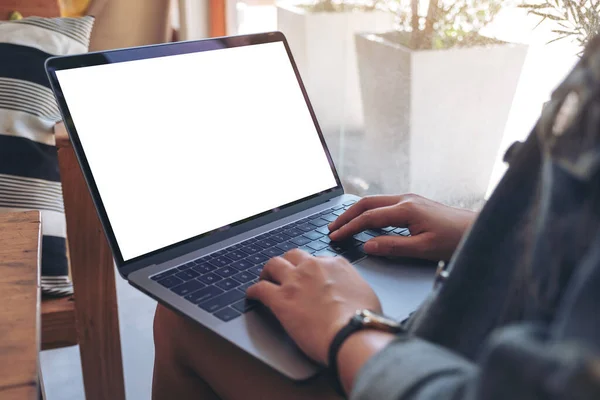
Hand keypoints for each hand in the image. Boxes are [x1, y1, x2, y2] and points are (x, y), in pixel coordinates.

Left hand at [246, 250, 380, 364]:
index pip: (318, 259)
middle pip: (293, 255)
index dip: (311, 268)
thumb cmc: (364, 318)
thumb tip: (351, 295)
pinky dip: (253, 291)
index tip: (309, 276)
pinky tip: (251, 295)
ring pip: (273, 265)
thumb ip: (352, 287)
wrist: (353, 332)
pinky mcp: (280, 299)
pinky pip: (259, 289)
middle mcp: (313, 267)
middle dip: (288, 262)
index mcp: (336, 264)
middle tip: (285, 273)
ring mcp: (295, 281)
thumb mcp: (366, 293)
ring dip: (267, 271)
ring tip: (265, 278)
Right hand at [328, 194, 476, 260]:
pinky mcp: (414, 204)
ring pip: (375, 202)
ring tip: (343, 224)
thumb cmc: (454, 240)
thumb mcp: (423, 249)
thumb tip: (367, 246)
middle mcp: (406, 199)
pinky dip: (369, 212)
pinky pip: (384, 204)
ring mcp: (410, 199)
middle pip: (367, 203)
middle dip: (347, 215)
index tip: (335, 236)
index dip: (349, 227)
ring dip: (357, 212)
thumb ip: (393, 247)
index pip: (368, 217)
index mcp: (406, 209)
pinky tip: (366, 221)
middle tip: (332, 228)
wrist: (478, 229)